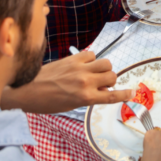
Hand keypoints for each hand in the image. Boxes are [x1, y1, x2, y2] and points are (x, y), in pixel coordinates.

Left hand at [0, 52, 124, 112]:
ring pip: (106, 62)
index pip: (111, 96)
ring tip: (95, 72)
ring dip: (104, 68)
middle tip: (102, 84)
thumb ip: (88, 97)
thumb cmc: (47, 102)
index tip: (133, 92)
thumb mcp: (71, 105)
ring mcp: (80, 68)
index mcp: (85, 98)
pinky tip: (84, 65)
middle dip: (110, 80)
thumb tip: (101, 90)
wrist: (27, 89)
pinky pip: (92, 54)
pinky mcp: (73, 58)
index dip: (124, 94)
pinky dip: (92, 59)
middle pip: (112, 76)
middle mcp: (85, 82)